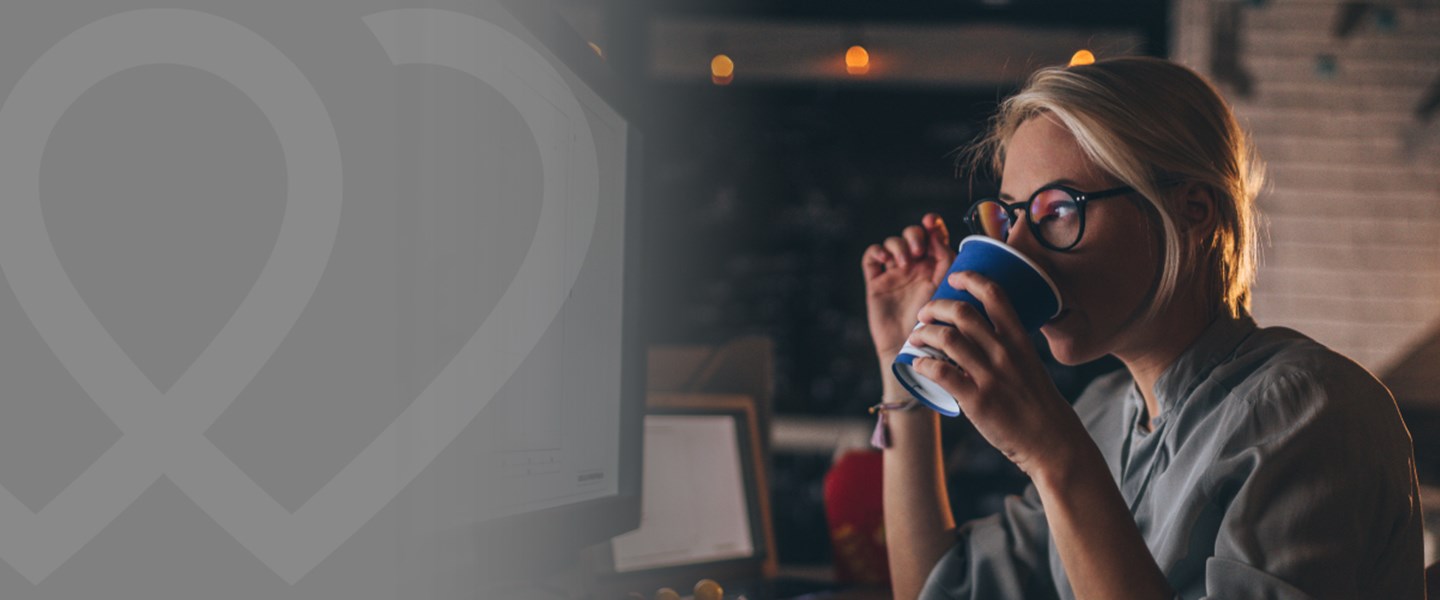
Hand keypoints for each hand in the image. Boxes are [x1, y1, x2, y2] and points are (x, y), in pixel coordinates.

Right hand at [862, 213, 954, 363]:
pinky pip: (871, 256)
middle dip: (915, 235)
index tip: (932, 222)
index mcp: (937, 267)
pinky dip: (877, 251)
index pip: (933, 235)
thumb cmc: (939, 327)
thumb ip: (947, 262)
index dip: (932, 224)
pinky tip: (886, 260)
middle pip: (912, 234)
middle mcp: (917, 268)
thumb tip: (939, 234)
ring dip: (899, 245)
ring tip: (906, 263)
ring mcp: (895, 274)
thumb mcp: (948, 290)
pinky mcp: (876, 283)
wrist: (915, 352)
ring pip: (892, 242)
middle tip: (919, 251)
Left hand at [904, 271, 1086, 476]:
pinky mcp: (977, 399)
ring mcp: (990, 375)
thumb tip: (977, 332)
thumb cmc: (1037, 402)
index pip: (995, 294)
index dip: (971, 278)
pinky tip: (918, 364)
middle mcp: (1004, 352)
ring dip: (924, 333)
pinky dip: (924, 364)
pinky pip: (942, 373)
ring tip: (915, 337)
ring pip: (947, 338)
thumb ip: (1007, 346)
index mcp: (1019, 340)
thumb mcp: (1029, 364)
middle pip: (962, 312)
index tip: (954, 277)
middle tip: (924, 313)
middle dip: (936, 307)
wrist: (1051, 441)